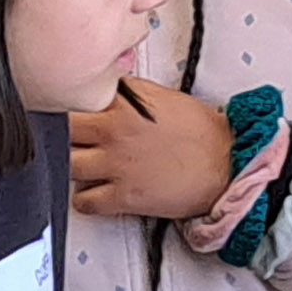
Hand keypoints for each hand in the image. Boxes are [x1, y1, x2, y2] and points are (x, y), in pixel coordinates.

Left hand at [68, 79, 235, 220]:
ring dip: (71, 164)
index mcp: (126, 104)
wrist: (228, 164)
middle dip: (63, 131)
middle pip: (64, 128)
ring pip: (67, 164)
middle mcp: (115, 132)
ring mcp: (116, 165)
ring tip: (81, 164)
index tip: (65, 103)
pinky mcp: (123, 196)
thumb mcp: (164, 98)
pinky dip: (84, 199)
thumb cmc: (203, 132)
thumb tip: (110, 89)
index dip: (68, 98)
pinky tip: (92, 192)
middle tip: (70, 136)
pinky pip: (84, 201)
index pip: (77, 93)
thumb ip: (131, 94)